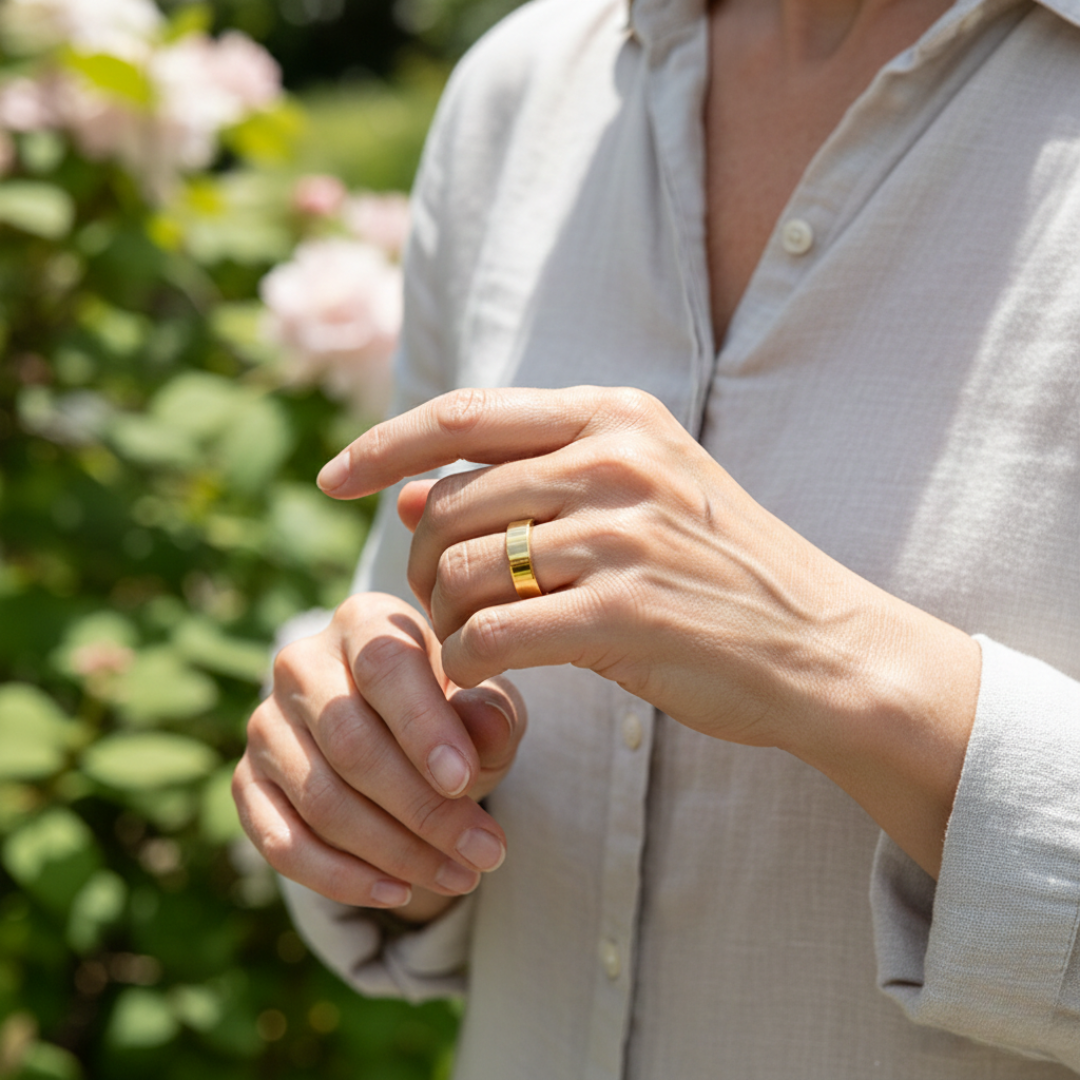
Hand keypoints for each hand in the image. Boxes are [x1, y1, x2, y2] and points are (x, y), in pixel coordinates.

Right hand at [233, 593, 525, 919]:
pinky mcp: (246, 782)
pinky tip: (397, 891)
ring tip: (461, 876)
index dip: (422, 727)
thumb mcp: (486, 704)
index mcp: (362, 623)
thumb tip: (486, 723)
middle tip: (485, 853)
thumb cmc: (451, 712)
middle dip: (423, 809)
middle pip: (351, 743)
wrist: (400, 737)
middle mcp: (300, 664)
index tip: (465, 782)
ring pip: (321, 799)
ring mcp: (265, 725)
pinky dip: (340, 877)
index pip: (384, 668)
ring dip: (394, 852)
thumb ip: (490, 713)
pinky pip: (281, 841)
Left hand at [318, 386, 980, 876]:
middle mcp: (616, 461)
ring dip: (442, 617)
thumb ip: (528, 482)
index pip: (464, 414)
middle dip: (419, 561)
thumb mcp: (636, 495)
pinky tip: (485, 673)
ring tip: (468, 639)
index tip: (333, 479)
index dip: (383, 445)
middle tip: (434, 602)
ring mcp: (622, 535)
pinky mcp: (625, 615)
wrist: (819, 645)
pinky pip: (491, 634)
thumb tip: (411, 497)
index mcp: (615, 415)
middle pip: (451, 503)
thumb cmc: (716, 573)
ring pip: (461, 570)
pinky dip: (466, 660)